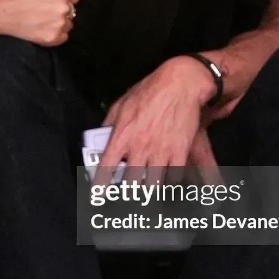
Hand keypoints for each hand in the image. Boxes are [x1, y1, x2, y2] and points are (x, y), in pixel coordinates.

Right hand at [0, 0, 86, 45]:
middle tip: (41, 9)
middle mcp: (63, 7)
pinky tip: (40, 28)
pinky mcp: (52, 38)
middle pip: (72, 10)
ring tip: (39, 19)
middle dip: (60, 9)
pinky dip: (54, 34)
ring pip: (68, 24)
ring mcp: (59, 24)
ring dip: (58, 22)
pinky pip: (63, 37)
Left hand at [96, 56, 216, 180]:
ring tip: (148, 185)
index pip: (106, 167)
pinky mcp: (180, 151)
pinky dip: (170, 179)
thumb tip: (101, 137)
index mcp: (123, 134)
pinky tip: (167, 174)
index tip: (98, 195)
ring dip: (149, 187)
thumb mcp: (122, 104)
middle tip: (129, 188)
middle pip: (130, 183)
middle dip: (128, 189)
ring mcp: (161, 151)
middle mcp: (140, 146)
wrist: (180, 83)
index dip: (100, 186)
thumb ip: (109, 123)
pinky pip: (174, 177)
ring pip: (152, 185)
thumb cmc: (151, 90)